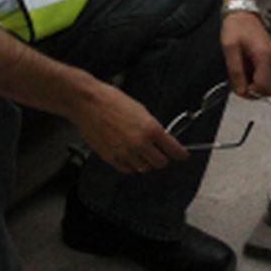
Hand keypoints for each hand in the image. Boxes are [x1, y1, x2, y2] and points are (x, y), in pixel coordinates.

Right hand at [71, 80, 186, 174]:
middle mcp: (140, 143)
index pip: (173, 149)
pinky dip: (131, 165)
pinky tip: (129, 155)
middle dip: (162, 158)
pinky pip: (127, 169)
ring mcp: (125, 153)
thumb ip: (152, 127)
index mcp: (150, 129)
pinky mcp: (111, 158)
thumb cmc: (111, 101)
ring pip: (144, 168)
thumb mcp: (140, 110)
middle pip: (160, 163)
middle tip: (160, 152)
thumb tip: (160, 139)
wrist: (88, 103)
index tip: (182, 155)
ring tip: (141, 152)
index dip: (180, 154)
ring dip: (146, 162)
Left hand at [223, 10, 270, 98]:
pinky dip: (258, 77)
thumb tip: (241, 90)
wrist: (242, 13)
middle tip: (241, 81)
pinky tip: (248, 67)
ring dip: (256, 84)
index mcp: (264, 56)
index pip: (264, 87)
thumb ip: (236, 72)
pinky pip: (268, 76)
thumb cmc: (236, 26)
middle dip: (256, 91)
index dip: (251, 92)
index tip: (239, 86)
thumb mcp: (230, 49)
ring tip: (244, 71)